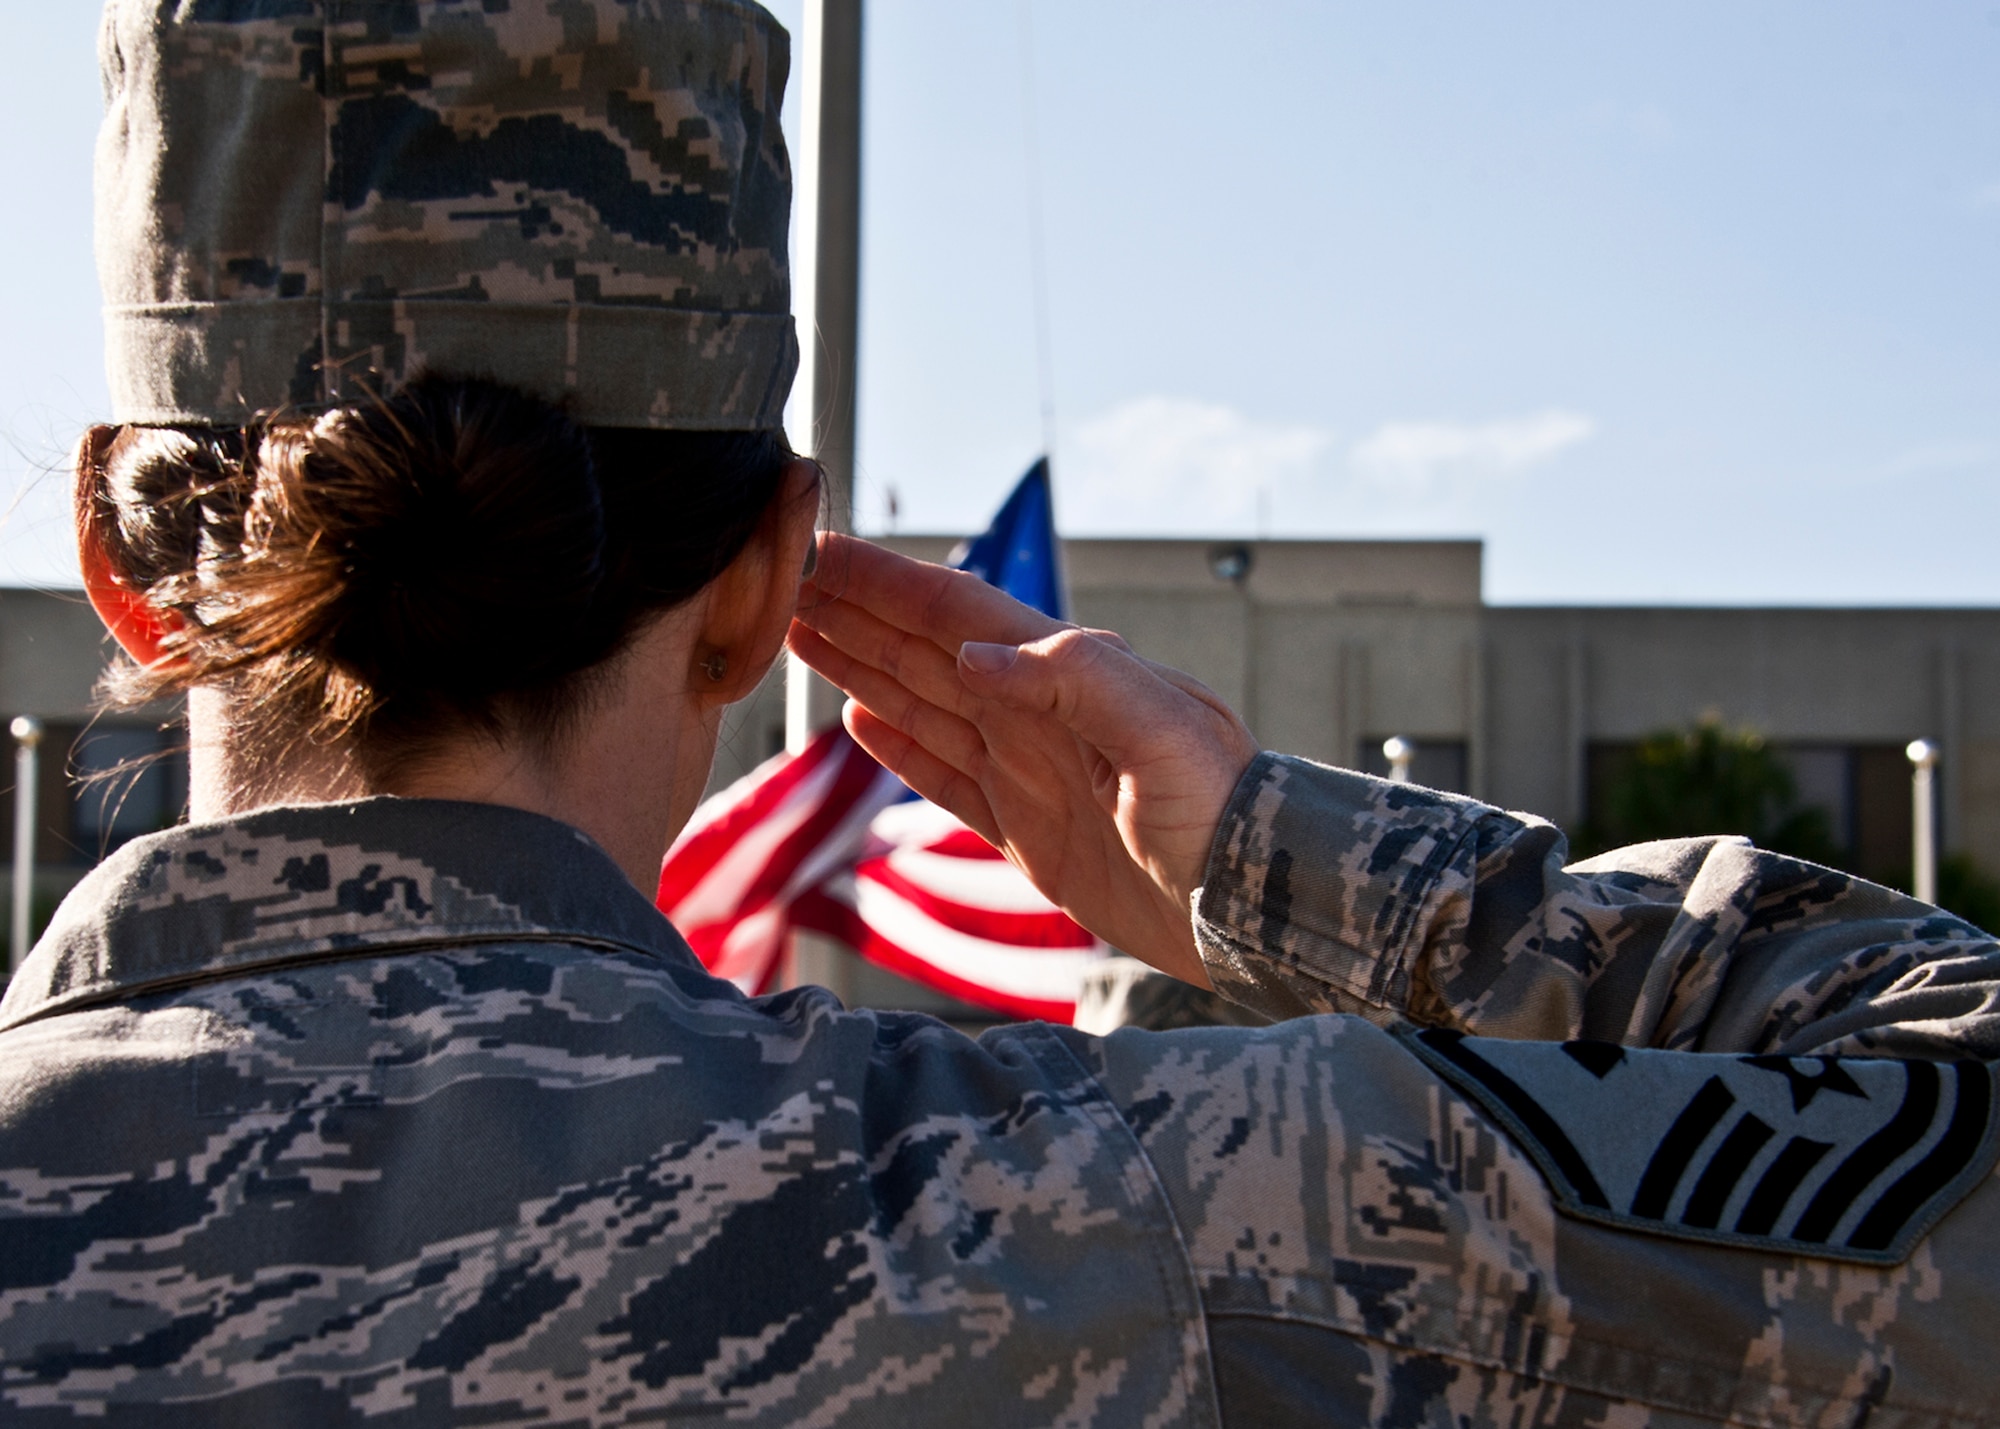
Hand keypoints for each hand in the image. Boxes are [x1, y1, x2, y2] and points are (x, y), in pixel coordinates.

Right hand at [787, 534, 1260, 983]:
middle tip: (779, 579)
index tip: (819, 550)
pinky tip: (860, 717)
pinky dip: (900, 744)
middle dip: (855, 611)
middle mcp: (1038, 710)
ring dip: (861, 666)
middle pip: (925, 648)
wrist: (1254, 905)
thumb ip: (1079, 681)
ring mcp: (1028, 767)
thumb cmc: (1228, 812)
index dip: (885, 581)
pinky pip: (945, 773)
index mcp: (1067, 673)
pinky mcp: (1025, 828)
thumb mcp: (1169, 733)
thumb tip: (977, 652)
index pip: (955, 613)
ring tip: (799, 632)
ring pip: (923, 702)